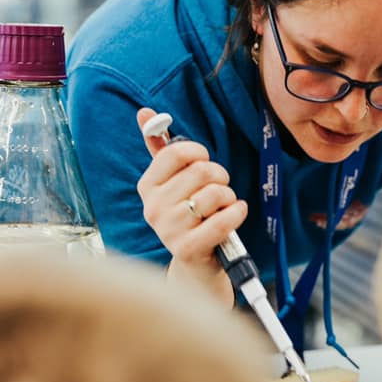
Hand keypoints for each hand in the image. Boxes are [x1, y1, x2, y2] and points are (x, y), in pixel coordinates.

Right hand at [136, 108, 247, 306]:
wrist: (195, 269)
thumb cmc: (188, 218)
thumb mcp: (172, 184)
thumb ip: (160, 149)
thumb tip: (145, 113)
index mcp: (147, 187)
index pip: (176, 152)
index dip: (200, 153)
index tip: (205, 162)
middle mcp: (152, 208)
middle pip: (200, 171)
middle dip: (220, 176)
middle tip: (220, 189)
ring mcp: (168, 230)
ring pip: (214, 194)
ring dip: (229, 197)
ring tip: (225, 207)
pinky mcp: (187, 250)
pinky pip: (222, 220)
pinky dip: (237, 213)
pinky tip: (236, 213)